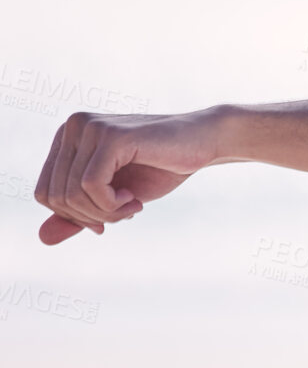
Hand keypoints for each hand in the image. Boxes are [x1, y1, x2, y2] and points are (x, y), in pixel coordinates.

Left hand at [35, 108, 221, 244]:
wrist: (205, 142)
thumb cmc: (162, 167)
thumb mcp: (115, 198)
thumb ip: (80, 215)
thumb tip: (42, 239)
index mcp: (68, 138)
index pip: (45, 192)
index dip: (74, 217)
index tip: (107, 220)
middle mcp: (72, 127)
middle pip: (54, 196)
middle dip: (90, 217)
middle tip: (124, 215)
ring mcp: (90, 128)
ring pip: (72, 193)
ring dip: (105, 213)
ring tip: (132, 208)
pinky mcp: (111, 136)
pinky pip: (91, 185)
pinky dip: (112, 204)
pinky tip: (135, 200)